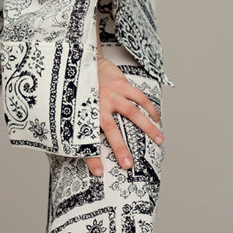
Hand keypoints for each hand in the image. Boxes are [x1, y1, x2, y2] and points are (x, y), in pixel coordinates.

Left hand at [85, 56, 162, 175]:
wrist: (83, 60)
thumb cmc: (79, 87)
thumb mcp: (73, 106)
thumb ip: (78, 123)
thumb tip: (77, 144)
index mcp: (86, 114)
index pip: (87, 140)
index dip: (91, 158)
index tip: (98, 173)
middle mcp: (99, 106)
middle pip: (112, 131)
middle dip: (120, 149)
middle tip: (129, 165)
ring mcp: (112, 95)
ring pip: (134, 114)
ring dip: (148, 128)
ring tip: (160, 140)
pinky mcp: (122, 85)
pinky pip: (140, 98)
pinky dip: (150, 109)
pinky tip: (157, 119)